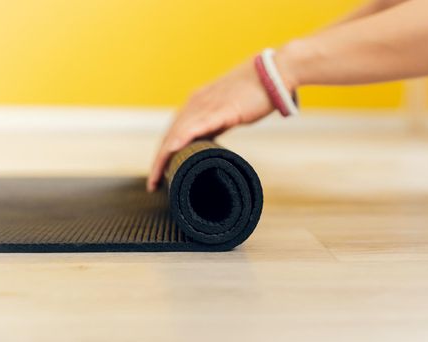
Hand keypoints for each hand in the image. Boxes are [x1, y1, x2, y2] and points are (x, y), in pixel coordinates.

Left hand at [147, 58, 278, 191]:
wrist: (276, 73)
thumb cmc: (258, 92)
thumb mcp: (230, 111)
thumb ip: (218, 124)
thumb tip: (211, 142)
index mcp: (198, 102)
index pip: (174, 130)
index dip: (164, 151)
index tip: (160, 171)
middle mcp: (196, 102)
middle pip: (170, 134)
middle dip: (159, 159)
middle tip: (152, 182)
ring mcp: (206, 105)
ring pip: (176, 134)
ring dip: (163, 157)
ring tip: (156, 177)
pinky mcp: (219, 110)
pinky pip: (193, 127)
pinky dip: (179, 141)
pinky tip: (170, 153)